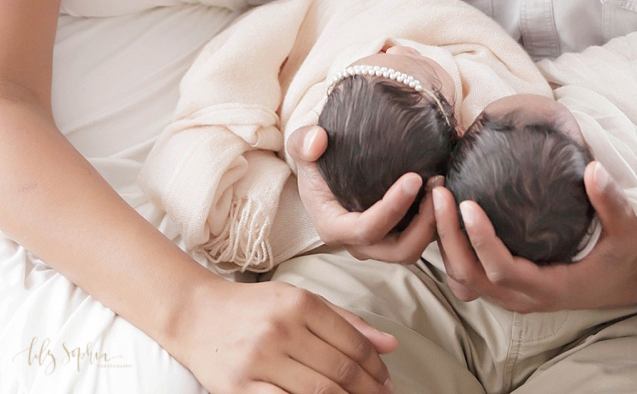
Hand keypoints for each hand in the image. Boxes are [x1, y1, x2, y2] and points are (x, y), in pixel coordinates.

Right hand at [169, 278, 396, 393]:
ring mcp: (258, 360)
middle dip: (367, 389)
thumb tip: (390, 346)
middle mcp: (281, 330)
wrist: (196, 314)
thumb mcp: (302, 301)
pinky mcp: (237, 387)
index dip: (375, 366)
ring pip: (316, 391)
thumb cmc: (254, 307)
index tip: (386, 380)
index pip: (352, 342)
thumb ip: (347, 322)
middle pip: (338, 369)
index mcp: (301, 304)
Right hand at [286, 124, 436, 262]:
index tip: (414, 178)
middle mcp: (359, 243)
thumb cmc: (317, 160)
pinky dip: (438, 221)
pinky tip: (447, 191)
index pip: (367, 229)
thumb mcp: (302, 146)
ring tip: (444, 185)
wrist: (326, 170)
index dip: (392, 209)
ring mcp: (380, 243)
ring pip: (415, 248)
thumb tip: (318, 140)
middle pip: (399, 250)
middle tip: (439, 184)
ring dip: (435, 223)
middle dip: (425, 223)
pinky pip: (423, 238)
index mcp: (334, 227)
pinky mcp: (398, 235)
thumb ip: (303, 142)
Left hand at [432, 161, 636, 311]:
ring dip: (444, 245)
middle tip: (439, 193)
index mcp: (548, 287)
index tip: (467, 204)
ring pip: (462, 280)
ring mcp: (510, 297)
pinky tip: (446, 219)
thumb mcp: (628, 232)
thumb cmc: (622, 258)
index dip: (481, 240)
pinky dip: (451, 252)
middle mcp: (522, 298)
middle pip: (469, 277)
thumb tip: (593, 169)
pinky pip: (466, 277)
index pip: (502, 270)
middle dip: (448, 238)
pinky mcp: (504, 288)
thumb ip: (613, 203)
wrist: (619, 283)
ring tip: (436, 200)